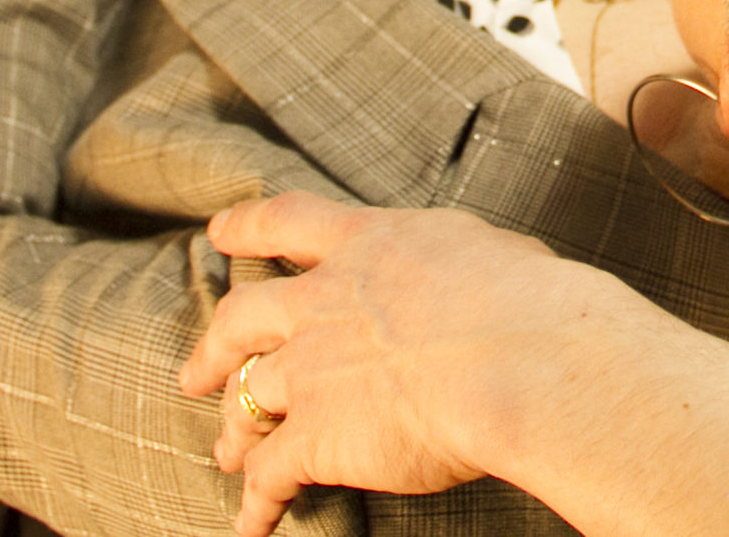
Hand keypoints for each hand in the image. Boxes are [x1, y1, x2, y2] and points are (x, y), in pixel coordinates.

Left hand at [180, 194, 611, 536]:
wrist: (521, 359)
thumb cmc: (531, 300)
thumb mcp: (488, 251)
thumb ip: (453, 262)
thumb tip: (474, 275)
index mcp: (369, 244)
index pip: (287, 221)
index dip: (246, 228)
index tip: (220, 233)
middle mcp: (324, 301)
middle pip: (240, 316)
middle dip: (214, 347)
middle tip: (197, 370)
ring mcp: (311, 369)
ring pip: (247, 397)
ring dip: (233, 429)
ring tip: (226, 452)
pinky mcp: (316, 437)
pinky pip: (269, 475)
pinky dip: (254, 503)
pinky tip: (251, 525)